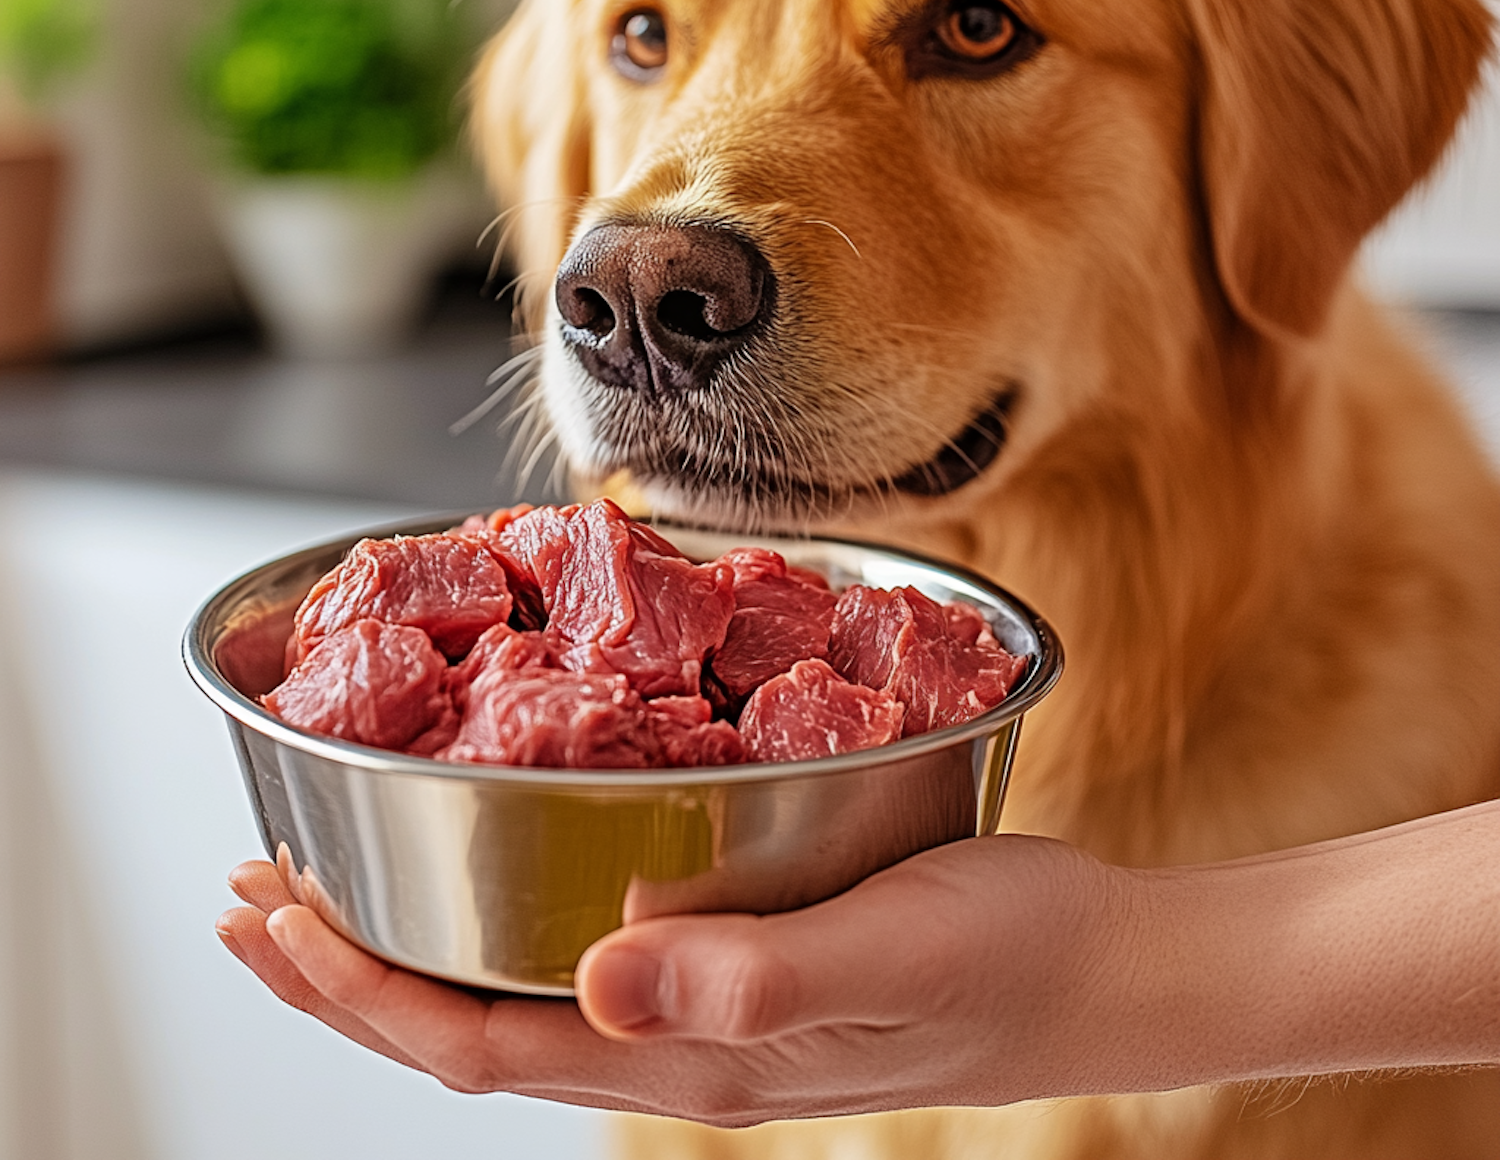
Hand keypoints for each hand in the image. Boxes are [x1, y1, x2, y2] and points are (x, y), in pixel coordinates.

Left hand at [216, 834, 1132, 1124]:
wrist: (1101, 972)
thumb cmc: (1010, 956)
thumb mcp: (894, 952)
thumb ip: (753, 977)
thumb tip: (597, 979)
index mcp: (694, 1056)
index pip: (479, 1043)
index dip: (360, 991)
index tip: (271, 920)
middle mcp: (681, 1048)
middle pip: (470, 1032)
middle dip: (346, 974)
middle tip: (252, 900)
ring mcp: (710, 1019)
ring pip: (516, 1002)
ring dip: (411, 952)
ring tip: (335, 895)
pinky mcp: (743, 975)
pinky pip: (585, 968)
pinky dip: (505, 926)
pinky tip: (505, 881)